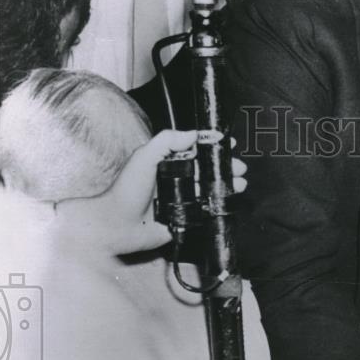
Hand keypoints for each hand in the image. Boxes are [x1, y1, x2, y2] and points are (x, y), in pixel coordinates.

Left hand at [60, 129, 248, 254]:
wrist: (119, 224)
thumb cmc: (127, 190)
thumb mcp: (144, 157)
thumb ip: (167, 142)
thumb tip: (193, 134)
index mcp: (168, 163)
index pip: (194, 152)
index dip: (212, 148)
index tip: (228, 145)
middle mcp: (177, 180)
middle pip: (207, 171)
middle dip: (226, 169)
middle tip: (240, 169)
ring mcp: (183, 200)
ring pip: (210, 191)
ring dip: (227, 187)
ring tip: (240, 185)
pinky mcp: (187, 218)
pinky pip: (206, 212)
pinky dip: (219, 206)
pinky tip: (229, 201)